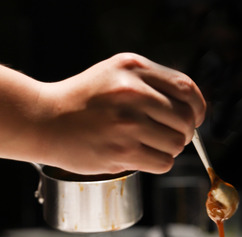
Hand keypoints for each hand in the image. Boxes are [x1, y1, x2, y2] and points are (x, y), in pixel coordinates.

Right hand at [37, 53, 205, 174]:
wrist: (44, 120)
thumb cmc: (81, 100)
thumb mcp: (114, 73)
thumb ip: (150, 82)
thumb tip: (190, 108)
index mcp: (133, 69)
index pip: (186, 88)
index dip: (198, 108)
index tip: (195, 118)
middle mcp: (132, 93)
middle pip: (185, 118)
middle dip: (184, 132)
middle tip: (170, 136)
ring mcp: (127, 123)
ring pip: (176, 143)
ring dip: (170, 149)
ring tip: (150, 145)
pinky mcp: (120, 151)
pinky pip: (162, 162)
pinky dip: (158, 163)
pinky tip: (142, 156)